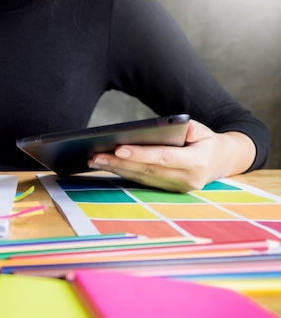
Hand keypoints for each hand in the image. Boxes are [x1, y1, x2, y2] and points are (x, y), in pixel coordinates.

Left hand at [87, 120, 256, 192]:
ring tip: (94, 160)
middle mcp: (185, 179)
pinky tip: (106, 166)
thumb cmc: (208, 141)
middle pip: (146, 170)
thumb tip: (171, 126)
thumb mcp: (204, 130)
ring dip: (116, 169)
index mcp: (197, 162)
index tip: (118, 148)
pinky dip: (123, 173)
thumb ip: (190, 128)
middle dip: (119, 163)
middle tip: (96, 155)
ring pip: (141, 178)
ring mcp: (176, 188)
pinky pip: (141, 181)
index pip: (163, 158)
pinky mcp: (167, 190)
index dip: (140, 154)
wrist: (222, 162)